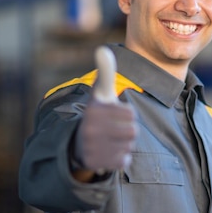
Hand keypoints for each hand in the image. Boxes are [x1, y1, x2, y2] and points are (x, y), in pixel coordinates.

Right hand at [74, 47, 137, 172]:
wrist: (78, 144)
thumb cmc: (97, 115)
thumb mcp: (100, 93)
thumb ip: (105, 72)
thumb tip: (103, 49)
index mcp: (94, 110)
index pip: (131, 114)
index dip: (127, 115)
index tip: (113, 116)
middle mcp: (90, 128)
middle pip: (133, 131)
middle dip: (128, 131)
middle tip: (114, 130)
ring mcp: (92, 147)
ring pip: (129, 146)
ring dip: (124, 144)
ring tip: (111, 141)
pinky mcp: (95, 163)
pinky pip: (124, 161)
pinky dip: (121, 158)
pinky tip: (109, 153)